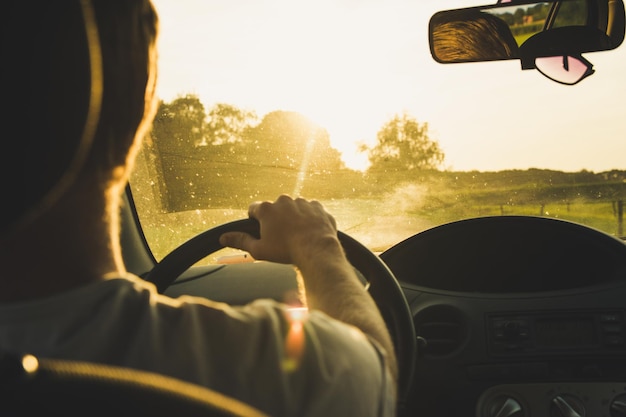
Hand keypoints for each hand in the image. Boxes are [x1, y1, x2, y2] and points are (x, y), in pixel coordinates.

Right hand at [219, 195, 340, 265]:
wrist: (317, 250)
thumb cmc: (286, 251)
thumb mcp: (258, 250)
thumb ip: (240, 241)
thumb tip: (223, 237)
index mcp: (267, 209)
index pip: (254, 209)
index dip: (255, 220)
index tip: (261, 230)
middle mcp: (284, 200)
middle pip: (275, 208)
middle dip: (276, 219)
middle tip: (281, 237)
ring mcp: (303, 202)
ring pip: (294, 209)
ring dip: (294, 218)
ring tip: (297, 236)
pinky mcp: (318, 207)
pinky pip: (311, 211)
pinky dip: (310, 220)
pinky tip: (310, 233)